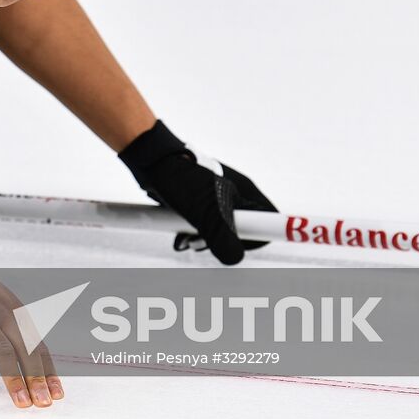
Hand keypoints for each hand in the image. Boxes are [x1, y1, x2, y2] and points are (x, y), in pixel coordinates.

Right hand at [0, 252, 64, 408]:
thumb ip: (11, 323)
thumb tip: (26, 350)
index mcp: (15, 310)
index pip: (38, 344)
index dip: (48, 370)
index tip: (57, 393)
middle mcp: (3, 313)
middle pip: (26, 349)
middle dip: (38, 379)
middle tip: (44, 403)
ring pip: (3, 352)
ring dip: (14, 380)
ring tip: (22, 403)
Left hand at [119, 120, 276, 264]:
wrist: (150, 160)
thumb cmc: (180, 178)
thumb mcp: (205, 210)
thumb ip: (223, 237)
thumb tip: (234, 258)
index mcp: (244, 191)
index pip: (268, 219)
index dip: (255, 237)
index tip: (233, 244)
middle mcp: (233, 193)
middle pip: (241, 229)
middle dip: (221, 242)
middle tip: (199, 243)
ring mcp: (215, 197)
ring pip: (218, 229)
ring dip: (201, 240)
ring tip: (183, 240)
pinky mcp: (198, 201)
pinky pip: (201, 224)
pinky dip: (190, 233)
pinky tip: (178, 237)